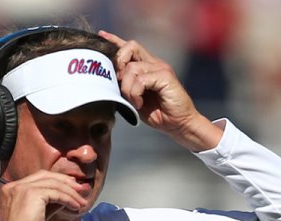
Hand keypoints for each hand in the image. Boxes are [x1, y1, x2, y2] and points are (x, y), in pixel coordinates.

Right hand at [0, 171, 87, 220]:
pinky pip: (56, 193)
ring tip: (80, 201)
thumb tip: (63, 198)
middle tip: (79, 189)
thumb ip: (48, 204)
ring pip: (53, 184)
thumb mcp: (36, 216)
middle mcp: (15, 186)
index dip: (55, 180)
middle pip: (45, 175)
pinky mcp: (32, 194)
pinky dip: (68, 199)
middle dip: (64, 182)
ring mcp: (22, 188)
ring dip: (70, 192)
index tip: (69, 187)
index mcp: (11, 190)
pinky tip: (75, 206)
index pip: (37, 178)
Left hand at [99, 31, 223, 151]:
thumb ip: (125, 86)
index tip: (102, 35)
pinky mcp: (165, 76)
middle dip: (118, 62)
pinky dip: (136, 93)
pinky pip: (141, 80)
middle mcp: (154, 63)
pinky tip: (140, 103)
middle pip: (130, 47)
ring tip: (134, 101)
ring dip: (127, 88)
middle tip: (118, 83)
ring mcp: (160, 68)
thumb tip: (109, 80)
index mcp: (147, 66)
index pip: (130, 47)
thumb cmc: (158, 114)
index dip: (115, 40)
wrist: (178, 124)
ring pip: (132, 68)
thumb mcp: (135, 99)